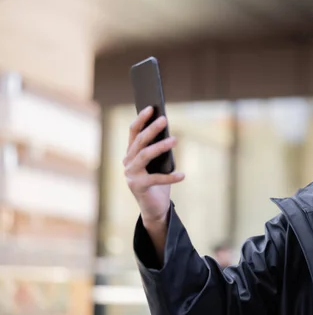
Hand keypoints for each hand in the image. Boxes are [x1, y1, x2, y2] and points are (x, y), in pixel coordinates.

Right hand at [123, 106, 184, 225]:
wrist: (154, 207)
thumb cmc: (159, 182)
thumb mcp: (160, 163)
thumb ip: (160, 150)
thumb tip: (170, 134)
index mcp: (131, 154)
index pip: (134, 132)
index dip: (141, 119)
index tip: (151, 107)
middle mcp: (127, 162)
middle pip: (140, 141)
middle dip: (152, 129)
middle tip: (165, 119)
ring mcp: (130, 175)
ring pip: (145, 155)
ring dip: (160, 146)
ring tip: (175, 140)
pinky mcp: (138, 187)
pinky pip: (156, 179)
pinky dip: (171, 177)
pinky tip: (183, 175)